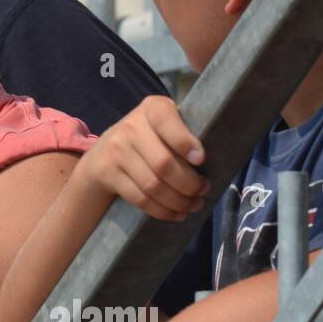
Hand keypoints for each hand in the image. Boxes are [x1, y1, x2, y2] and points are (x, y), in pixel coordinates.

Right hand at [77, 95, 209, 221]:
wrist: (104, 153)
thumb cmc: (150, 138)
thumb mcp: (165, 125)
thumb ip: (185, 133)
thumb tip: (218, 160)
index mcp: (152, 108)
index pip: (166, 120)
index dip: (184, 142)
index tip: (201, 160)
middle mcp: (130, 126)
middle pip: (163, 163)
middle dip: (189, 183)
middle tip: (203, 190)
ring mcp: (116, 151)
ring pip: (153, 185)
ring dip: (178, 201)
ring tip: (194, 204)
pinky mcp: (107, 174)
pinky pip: (140, 198)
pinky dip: (163, 211)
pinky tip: (177, 213)